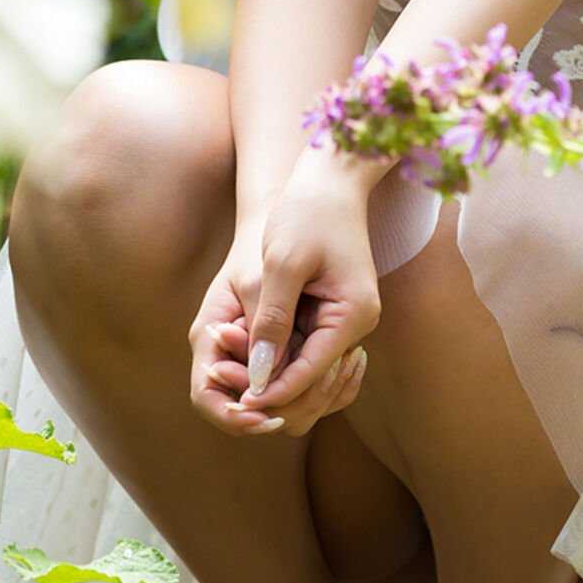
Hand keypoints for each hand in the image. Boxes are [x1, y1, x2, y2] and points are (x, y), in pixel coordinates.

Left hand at [187, 197, 377, 439]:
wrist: (329, 180)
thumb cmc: (306, 212)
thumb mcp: (283, 263)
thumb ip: (271, 321)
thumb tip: (257, 376)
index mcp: (353, 315)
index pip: (312, 374)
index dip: (273, 392)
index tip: (236, 402)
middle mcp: (357, 325)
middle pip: (315, 382)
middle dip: (271, 389)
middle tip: (224, 385)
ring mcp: (347, 320)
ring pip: (309, 370)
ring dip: (272, 375)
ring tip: (226, 369)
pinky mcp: (334, 313)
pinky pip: (307, 350)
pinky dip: (279, 357)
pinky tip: (245, 354)